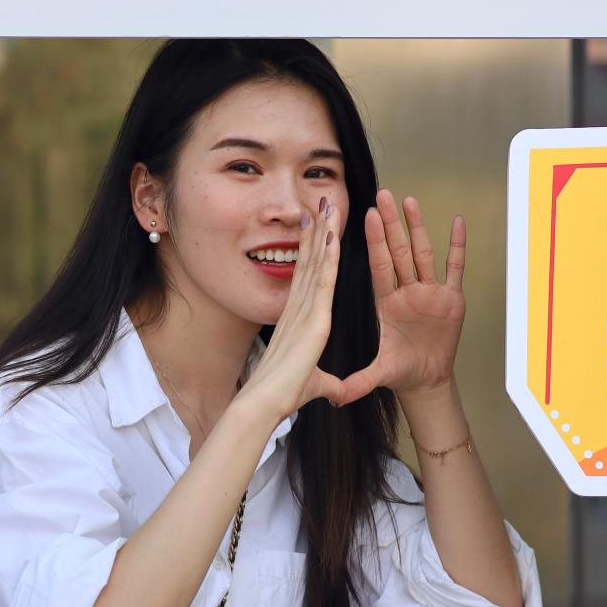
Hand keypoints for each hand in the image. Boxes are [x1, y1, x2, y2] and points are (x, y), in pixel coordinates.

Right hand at [237, 196, 350, 424]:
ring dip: (323, 233)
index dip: (312, 249)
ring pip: (316, 263)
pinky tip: (332, 235)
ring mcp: (305, 310)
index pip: (308, 276)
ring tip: (327, 204)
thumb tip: (341, 394)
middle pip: (309, 261)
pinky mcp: (314, 319)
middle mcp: (299, 308)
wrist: (265, 404)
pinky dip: (328, 257)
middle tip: (321, 202)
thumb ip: (330, 384)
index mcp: (297, 318)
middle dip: (316, 230)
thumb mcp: (315, 385)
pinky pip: (323, 281)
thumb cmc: (283, 396)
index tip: (316, 225)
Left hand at [332, 190, 465, 405]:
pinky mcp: (452, 300)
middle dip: (391, 224)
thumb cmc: (400, 372)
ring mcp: (430, 293)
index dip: (374, 242)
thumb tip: (336, 397)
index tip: (364, 216)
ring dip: (418, 228)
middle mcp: (407, 293)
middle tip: (382, 195)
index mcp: (387, 304)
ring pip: (423, 253)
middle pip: (399, 252)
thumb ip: (359, 382)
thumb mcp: (378, 375)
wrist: (425, 380)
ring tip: (410, 200)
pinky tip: (457, 223)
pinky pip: (455, 268)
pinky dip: (457, 247)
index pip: (379, 267)